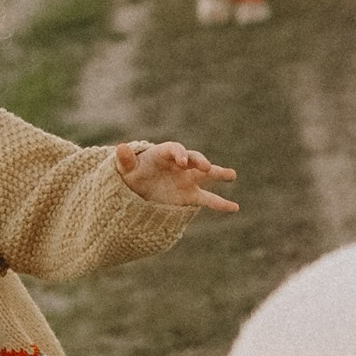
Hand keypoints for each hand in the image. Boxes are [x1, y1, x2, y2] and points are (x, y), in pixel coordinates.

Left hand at [115, 140, 238, 215]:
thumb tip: (120, 148)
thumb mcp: (125, 169)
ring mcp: (187, 180)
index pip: (175, 149)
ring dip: (219, 174)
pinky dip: (222, 204)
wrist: (136, 191)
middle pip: (194, 158)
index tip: (182, 162)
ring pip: (206, 176)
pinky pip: (208, 199)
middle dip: (200, 161)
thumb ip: (125, 160)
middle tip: (206, 167)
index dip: (180, 154)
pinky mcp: (190, 196)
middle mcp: (179, 165)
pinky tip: (235, 207)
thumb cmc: (132, 175)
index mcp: (164, 154)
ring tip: (232, 175)